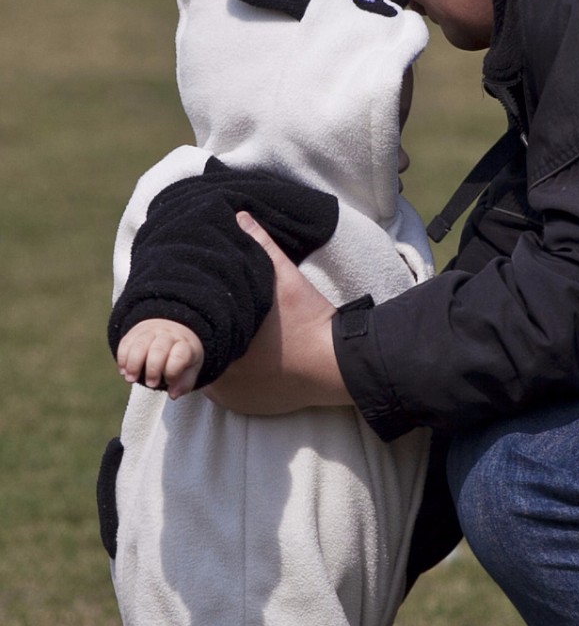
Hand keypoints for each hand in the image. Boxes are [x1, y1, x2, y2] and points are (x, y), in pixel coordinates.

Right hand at [116, 318, 204, 398]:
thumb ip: (184, 383)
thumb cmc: (182, 356)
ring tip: (130, 379)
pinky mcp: (135, 332)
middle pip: (159, 349)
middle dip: (152, 369)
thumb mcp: (191, 368)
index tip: (169, 382)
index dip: (172, 372)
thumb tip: (173, 394)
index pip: (179, 356)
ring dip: (133, 364)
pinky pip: (126, 342)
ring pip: (140, 344)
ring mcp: (151, 331)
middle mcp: (168, 335)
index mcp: (185, 345)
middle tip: (151, 384)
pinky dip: (122, 358)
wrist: (172, 331)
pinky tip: (123, 370)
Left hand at [202, 212, 352, 414]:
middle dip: (208, 345)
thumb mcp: (286, 280)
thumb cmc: (308, 322)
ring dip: (220, 366)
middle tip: (223, 330)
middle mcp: (222, 377)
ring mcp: (237, 398)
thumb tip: (241, 216)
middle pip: (201, 358)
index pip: (193, 336)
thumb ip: (261, 246)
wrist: (338, 365)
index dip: (199, 324)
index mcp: (223, 343)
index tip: (210, 315)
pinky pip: (232, 397)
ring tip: (235, 349)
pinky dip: (236, 385)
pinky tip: (249, 368)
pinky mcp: (252, 409)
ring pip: (214, 380)